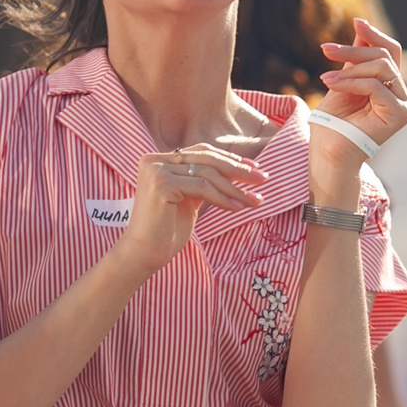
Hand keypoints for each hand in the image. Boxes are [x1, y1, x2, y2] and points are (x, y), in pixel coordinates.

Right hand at [117, 144, 263, 274]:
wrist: (144, 254)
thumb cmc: (166, 231)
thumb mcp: (188, 198)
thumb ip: (203, 181)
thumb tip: (237, 168)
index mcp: (158, 159)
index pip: (201, 152)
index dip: (229, 159)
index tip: (254, 168)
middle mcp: (154, 160)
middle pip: (206, 159)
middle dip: (239, 169)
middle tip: (263, 179)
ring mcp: (156, 170)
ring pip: (207, 174)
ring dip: (236, 188)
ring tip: (255, 200)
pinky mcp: (161, 184)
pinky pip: (203, 187)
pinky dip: (224, 198)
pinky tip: (238, 207)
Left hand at [315, 17, 406, 164]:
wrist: (327, 155)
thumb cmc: (333, 124)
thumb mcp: (343, 80)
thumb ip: (355, 57)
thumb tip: (362, 24)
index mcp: (391, 87)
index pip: (391, 52)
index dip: (375, 35)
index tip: (356, 22)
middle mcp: (402, 96)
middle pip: (385, 56)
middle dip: (354, 49)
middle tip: (325, 49)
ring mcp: (403, 105)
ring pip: (382, 67)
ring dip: (350, 68)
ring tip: (326, 77)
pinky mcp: (399, 115)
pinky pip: (375, 85)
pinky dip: (350, 82)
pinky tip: (331, 84)